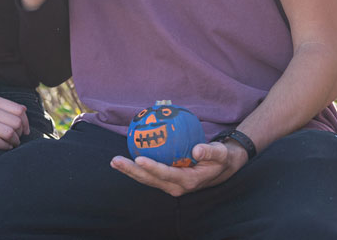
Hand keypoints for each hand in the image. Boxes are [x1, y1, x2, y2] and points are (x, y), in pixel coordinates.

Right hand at [0, 94, 29, 149]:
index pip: (18, 109)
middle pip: (15, 121)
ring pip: (7, 132)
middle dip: (20, 133)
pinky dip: (4, 147)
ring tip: (12, 144)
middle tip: (18, 139)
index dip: (25, 121)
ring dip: (14, 141)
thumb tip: (23, 111)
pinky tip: (4, 148)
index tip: (25, 130)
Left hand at [110, 140, 247, 195]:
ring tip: (114, 162)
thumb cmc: (221, 158)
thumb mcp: (221, 154)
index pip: (166, 175)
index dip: (152, 168)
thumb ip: (210, 152)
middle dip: (132, 171)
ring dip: (130, 171)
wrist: (222, 167)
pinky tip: (126, 155)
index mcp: (188, 181)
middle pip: (150, 179)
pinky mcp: (167, 179)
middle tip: (116, 160)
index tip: (139, 158)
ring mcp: (170, 184)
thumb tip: (196, 150)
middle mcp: (176, 186)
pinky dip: (137, 167)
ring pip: (146, 179)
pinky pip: (149, 173)